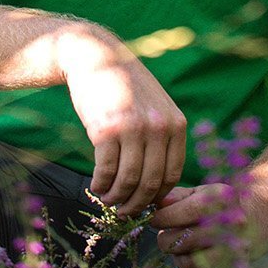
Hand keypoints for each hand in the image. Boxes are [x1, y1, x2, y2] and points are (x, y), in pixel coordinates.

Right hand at [57, 27, 186, 216]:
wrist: (92, 55)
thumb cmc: (121, 84)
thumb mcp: (153, 105)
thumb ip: (160, 135)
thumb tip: (156, 182)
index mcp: (175, 124)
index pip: (172, 174)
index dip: (157, 195)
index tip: (144, 203)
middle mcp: (158, 127)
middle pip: (151, 182)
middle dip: (136, 204)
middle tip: (124, 212)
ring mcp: (133, 128)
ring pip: (128, 180)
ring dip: (116, 198)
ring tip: (107, 200)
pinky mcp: (106, 129)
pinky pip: (106, 170)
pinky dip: (101, 185)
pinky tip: (96, 187)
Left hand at [149, 182, 267, 267]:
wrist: (260, 217)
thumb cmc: (223, 203)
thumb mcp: (202, 191)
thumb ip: (177, 196)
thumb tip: (155, 205)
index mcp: (221, 200)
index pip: (184, 211)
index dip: (163, 217)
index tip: (154, 219)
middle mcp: (230, 226)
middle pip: (183, 240)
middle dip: (166, 238)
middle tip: (166, 233)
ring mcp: (233, 250)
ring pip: (187, 261)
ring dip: (176, 254)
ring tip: (180, 244)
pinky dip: (188, 267)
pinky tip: (192, 255)